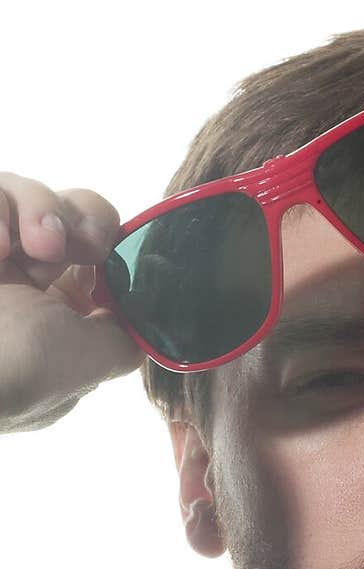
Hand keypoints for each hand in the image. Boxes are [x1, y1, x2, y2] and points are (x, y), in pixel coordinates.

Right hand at [0, 171, 143, 431]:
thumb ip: (123, 335)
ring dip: (37, 209)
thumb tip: (139, 313)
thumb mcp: (94, 361)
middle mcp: (18, 283)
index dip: (102, 234)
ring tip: (30, 245)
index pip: (88, 252)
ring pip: (20, 193)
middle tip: (77, 240)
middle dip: (78, 215)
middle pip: (62, 211)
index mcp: (56, 316)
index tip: (104, 245)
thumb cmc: (23, 373)